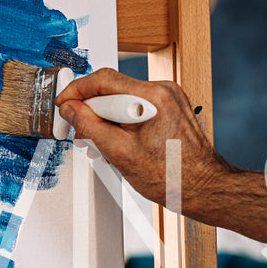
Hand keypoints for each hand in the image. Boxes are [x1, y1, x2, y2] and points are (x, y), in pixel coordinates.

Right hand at [56, 69, 232, 213]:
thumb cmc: (172, 177)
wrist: (203, 188)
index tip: (63, 104)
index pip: (103, 79)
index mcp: (153, 97)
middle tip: (81, 133)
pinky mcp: (170, 107)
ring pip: (123, 99)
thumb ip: (90, 127)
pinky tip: (121, 143)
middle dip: (92, 111)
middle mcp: (163, 90)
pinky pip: (136, 106)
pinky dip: (123, 122)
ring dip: (107, 119)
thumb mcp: (120, 154)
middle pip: (112, 88)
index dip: (76, 91)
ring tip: (103, 145)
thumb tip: (71, 109)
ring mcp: (169, 98)